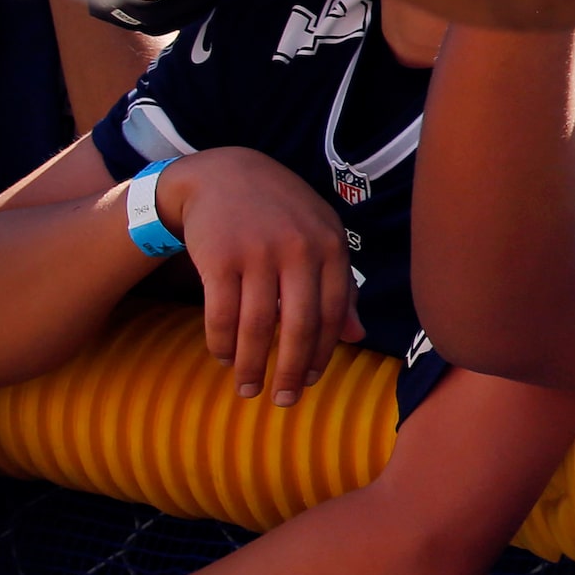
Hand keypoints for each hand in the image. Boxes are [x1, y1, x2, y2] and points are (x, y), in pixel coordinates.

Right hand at [154, 147, 367, 402]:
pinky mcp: (217, 258)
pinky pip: (221, 314)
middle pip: (299, 327)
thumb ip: (340, 284)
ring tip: (249, 388)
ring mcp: (256, 253)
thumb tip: (357, 337)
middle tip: (285, 400)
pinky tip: (224, 357)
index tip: (313, 380)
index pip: (333, 314)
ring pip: (257, 327)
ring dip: (252, 366)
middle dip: (292, 371)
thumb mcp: (320, 237)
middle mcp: (298, 250)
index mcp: (330, 247)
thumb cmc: (281, 213)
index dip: (324, 353)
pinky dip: (222, 343)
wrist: (222, 174)